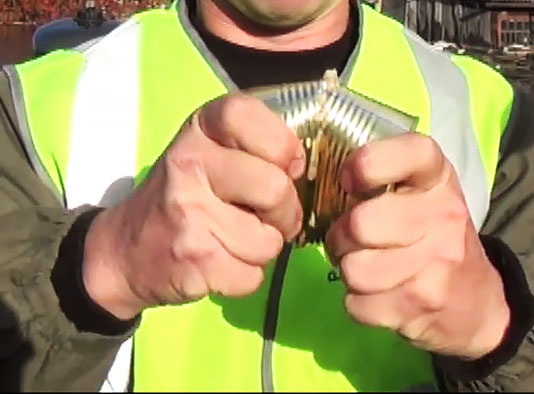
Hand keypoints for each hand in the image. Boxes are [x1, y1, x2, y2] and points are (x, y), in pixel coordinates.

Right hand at [82, 95, 304, 319]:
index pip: (251, 116)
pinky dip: (245, 277)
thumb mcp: (211, 154)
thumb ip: (257, 149)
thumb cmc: (185, 197)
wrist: (124, 251)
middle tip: (268, 218)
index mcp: (201, 128)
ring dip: (263, 249)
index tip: (282, 166)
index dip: (283, 146)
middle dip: (285, 213)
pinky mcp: (194, 260)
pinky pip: (253, 276)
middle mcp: (190, 162)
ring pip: (270, 240)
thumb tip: (307, 171)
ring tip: (234, 240)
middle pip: (277, 188)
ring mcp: (189, 213)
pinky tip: (220, 263)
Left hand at [325, 133, 509, 359]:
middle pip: (361, 223)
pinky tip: (379, 296)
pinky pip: (357, 305)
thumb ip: (382, 179)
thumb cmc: (433, 237)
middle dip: (342, 236)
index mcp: (439, 179)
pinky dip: (358, 304)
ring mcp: (437, 264)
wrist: (475, 301)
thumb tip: (323, 184)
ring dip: (350, 272)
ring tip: (367, 268)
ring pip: (354, 269)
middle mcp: (444, 216)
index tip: (350, 180)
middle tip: (352, 240)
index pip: (408, 153)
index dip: (368, 163)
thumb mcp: (422, 195)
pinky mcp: (421, 305)